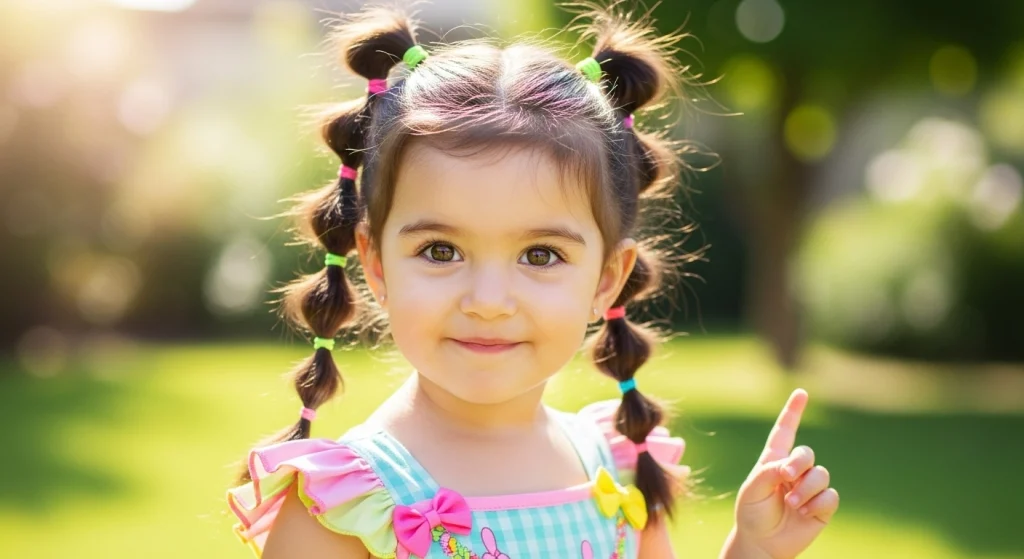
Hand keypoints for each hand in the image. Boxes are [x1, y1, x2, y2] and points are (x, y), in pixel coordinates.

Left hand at [732, 389, 838, 558]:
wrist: (761, 543)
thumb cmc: (752, 513)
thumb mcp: (752, 490)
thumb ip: (768, 472)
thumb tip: (790, 467)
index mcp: (773, 460)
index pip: (784, 431)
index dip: (793, 411)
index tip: (801, 393)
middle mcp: (794, 470)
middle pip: (807, 453)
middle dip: (799, 463)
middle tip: (786, 477)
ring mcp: (810, 487)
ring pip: (821, 475)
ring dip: (806, 489)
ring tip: (791, 503)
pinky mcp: (822, 506)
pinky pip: (830, 496)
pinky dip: (817, 504)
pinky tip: (804, 513)